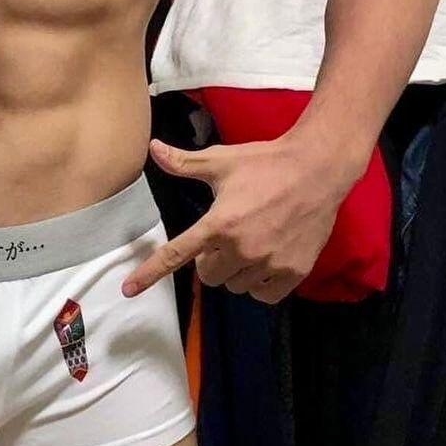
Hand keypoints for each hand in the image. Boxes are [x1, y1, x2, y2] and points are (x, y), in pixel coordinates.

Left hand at [121, 133, 350, 304]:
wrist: (317, 169)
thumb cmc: (266, 163)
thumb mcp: (222, 161)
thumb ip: (185, 162)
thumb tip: (154, 148)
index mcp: (219, 223)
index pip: (176, 254)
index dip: (150, 273)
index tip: (128, 289)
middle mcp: (241, 248)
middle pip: (208, 276)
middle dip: (210, 260)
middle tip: (224, 237)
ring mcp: (269, 263)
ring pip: (236, 286)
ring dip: (237, 272)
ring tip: (250, 243)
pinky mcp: (293, 272)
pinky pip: (264, 296)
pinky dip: (260, 284)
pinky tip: (266, 260)